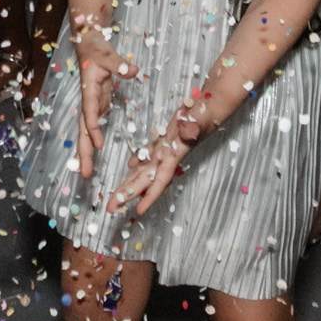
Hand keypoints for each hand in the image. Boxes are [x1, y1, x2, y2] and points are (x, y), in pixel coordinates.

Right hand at [75, 21, 137, 180]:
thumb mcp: (109, 55)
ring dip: (85, 152)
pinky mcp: (97, 105)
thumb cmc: (97, 49)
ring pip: (85, 132)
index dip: (93, 129)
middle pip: (83, 131)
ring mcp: (91, 105)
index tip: (99, 145)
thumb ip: (120, 64)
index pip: (90, 113)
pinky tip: (95, 156)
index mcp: (89, 91)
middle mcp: (88, 102)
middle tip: (84, 174)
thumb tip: (132, 70)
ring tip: (85, 173)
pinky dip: (92, 142)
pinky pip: (92, 128)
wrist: (88, 44)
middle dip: (83, 152)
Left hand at [109, 100, 207, 216]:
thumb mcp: (199, 121)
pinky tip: (129, 167)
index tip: (138, 211)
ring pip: (143, 170)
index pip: (160, 179)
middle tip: (111, 208)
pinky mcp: (164, 140)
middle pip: (145, 180)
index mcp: (174, 155)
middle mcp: (167, 157)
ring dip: (129, 183)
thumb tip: (188, 132)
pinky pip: (148, 154)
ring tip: (115, 197)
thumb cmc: (206, 115)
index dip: (150, 196)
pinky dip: (137, 161)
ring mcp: (165, 150)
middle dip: (128, 194)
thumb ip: (193, 128)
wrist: (210, 108)